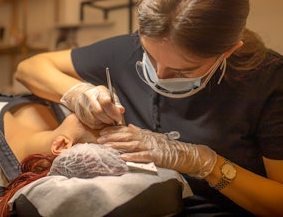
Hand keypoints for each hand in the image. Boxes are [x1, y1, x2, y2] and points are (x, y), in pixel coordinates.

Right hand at [60, 82, 124, 128]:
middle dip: (109, 119)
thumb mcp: (110, 96)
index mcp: (98, 91)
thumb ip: (116, 104)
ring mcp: (82, 105)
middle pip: (99, 112)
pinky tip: (101, 122)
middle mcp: (88, 97)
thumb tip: (121, 110)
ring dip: (103, 123)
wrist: (81, 94)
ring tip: (108, 122)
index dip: (113, 112)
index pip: (105, 102)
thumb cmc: (100, 96)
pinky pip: (90, 124)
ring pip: (94, 120)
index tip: (118, 117)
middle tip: (114, 122)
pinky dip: (98, 126)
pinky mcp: (79, 114)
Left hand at [97, 124, 216, 178]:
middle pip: (125, 136)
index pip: (125, 130)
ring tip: (106, 146)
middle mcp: (144, 138)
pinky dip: (132, 156)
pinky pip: (141, 156)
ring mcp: (149, 147)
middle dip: (111, 137)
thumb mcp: (152, 136)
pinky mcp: (155, 156)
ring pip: (130, 145)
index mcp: (143, 134)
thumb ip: (140, 131)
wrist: (183, 153)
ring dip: (117, 145)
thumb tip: (129, 125)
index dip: (113, 130)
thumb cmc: (167, 146)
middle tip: (99, 138)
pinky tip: (122, 157)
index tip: (102, 131)